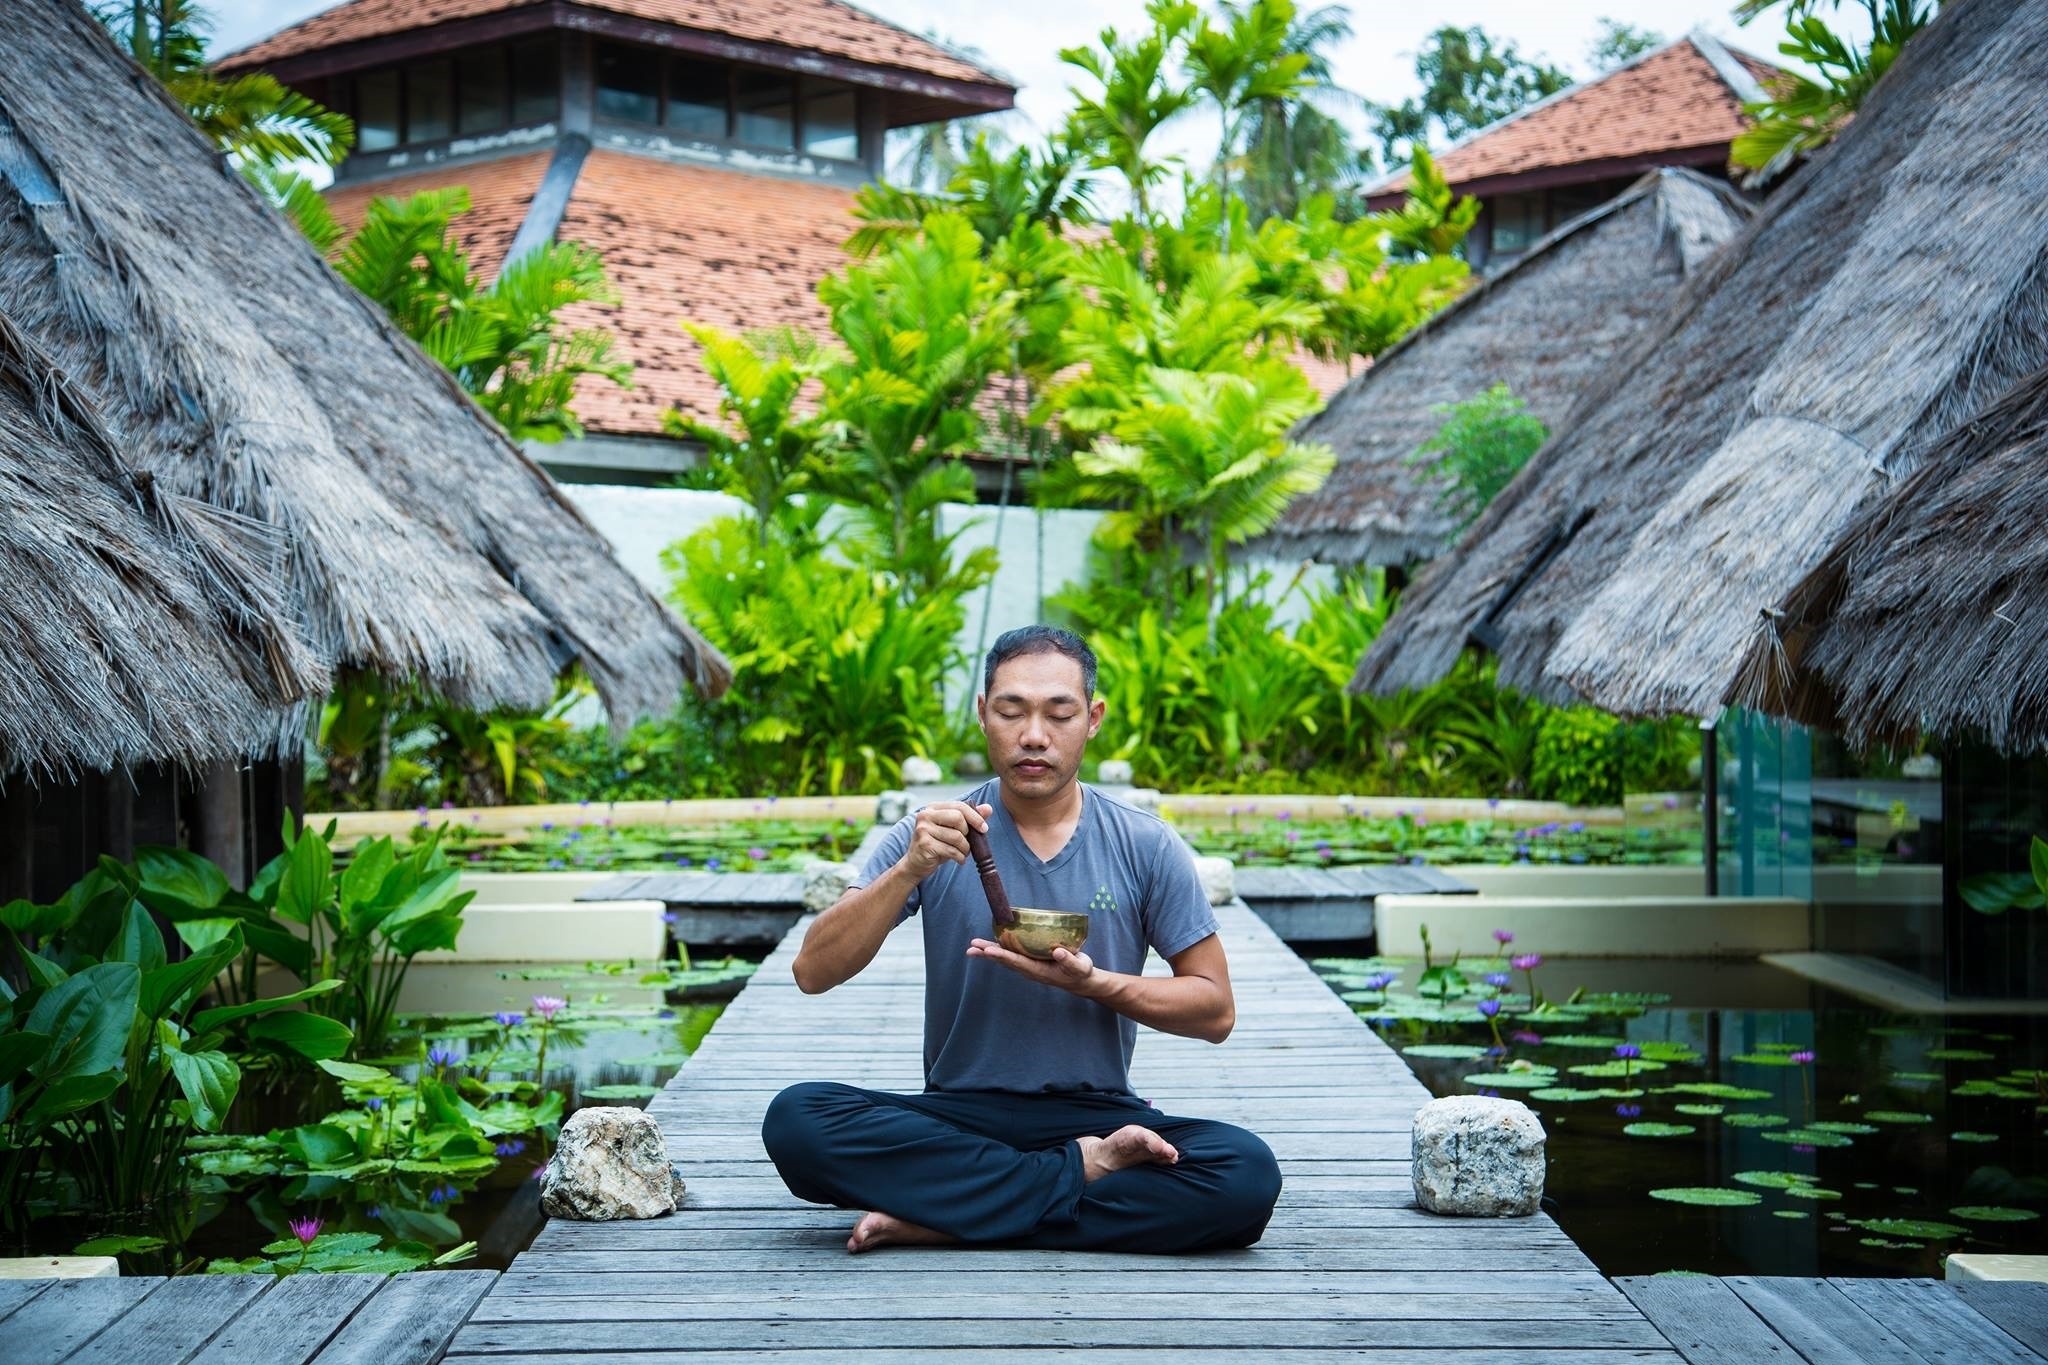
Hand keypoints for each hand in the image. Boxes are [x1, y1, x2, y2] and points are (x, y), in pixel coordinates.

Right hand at [900, 802, 992, 878]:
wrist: (916, 864)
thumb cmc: (937, 845)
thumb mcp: (953, 830)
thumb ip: (970, 818)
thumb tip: (988, 808)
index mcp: (933, 807)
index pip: (959, 806)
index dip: (975, 817)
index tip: (984, 829)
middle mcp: (925, 815)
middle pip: (958, 818)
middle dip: (968, 833)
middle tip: (967, 843)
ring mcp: (923, 829)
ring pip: (956, 836)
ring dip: (965, 848)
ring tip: (963, 853)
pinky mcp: (924, 844)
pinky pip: (951, 850)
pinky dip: (959, 857)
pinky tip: (959, 859)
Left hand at [966, 938, 1100, 997]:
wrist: (1081, 981)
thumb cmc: (1080, 972)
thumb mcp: (1080, 967)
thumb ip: (1070, 960)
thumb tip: (1058, 952)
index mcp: (1039, 971)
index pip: (1017, 962)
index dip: (1003, 956)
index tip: (989, 951)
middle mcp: (1030, 969)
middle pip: (1005, 961)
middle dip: (988, 954)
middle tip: (972, 948)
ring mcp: (1029, 966)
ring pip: (1006, 958)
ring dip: (989, 952)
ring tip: (973, 946)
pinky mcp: (1030, 961)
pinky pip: (1012, 954)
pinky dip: (1000, 949)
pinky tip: (990, 944)